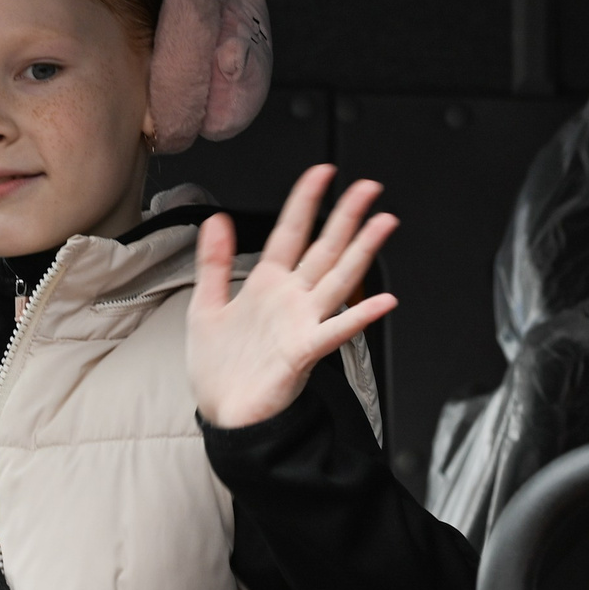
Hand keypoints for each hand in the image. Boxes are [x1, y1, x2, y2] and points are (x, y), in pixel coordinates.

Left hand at [188, 165, 398, 428]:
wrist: (224, 415)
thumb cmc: (219, 367)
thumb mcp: (205, 305)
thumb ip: (214, 262)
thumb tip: (217, 218)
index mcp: (267, 284)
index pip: (290, 232)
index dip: (305, 201)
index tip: (321, 173)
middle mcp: (291, 299)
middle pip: (324, 248)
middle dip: (346, 216)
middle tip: (368, 188)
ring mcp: (301, 322)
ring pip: (337, 279)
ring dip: (361, 251)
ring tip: (382, 225)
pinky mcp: (304, 351)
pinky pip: (336, 330)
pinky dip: (360, 316)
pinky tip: (383, 301)